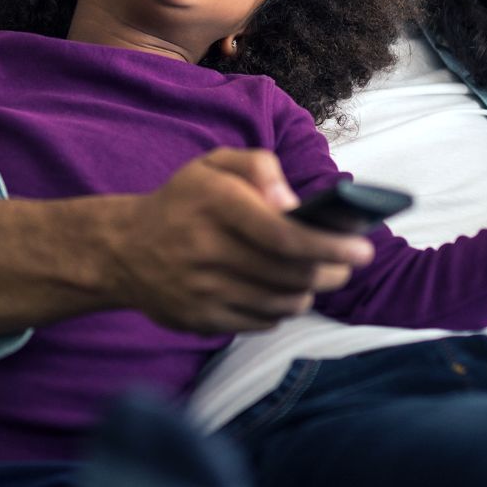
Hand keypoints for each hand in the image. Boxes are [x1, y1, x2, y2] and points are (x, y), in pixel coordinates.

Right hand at [103, 147, 374, 334]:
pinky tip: (282, 292)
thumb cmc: (185, 200)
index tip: (362, 249)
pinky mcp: (198, 321)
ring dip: (309, 291)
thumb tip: (293, 203)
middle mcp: (205, 250)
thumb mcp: (216, 164)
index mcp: (215, 204)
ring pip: (280, 302)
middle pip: (289, 273)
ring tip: (318, 277)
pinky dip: (281, 309)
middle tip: (348, 264)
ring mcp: (200, 291)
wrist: (123, 249)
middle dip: (331, 271)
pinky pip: (259, 322)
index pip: (282, 235)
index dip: (328, 245)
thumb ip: (260, 167)